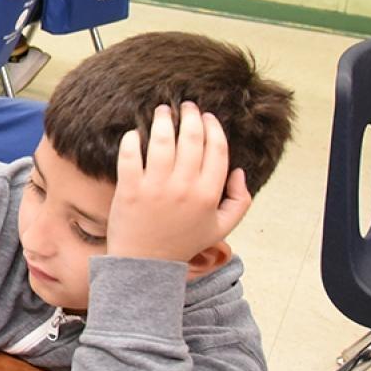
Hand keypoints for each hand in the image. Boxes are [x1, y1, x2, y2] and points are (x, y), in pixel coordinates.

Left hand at [104, 103, 251, 262]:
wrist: (146, 264)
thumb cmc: (183, 242)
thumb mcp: (222, 228)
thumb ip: (240, 201)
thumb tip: (240, 171)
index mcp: (209, 194)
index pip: (217, 149)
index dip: (213, 127)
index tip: (206, 117)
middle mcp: (184, 188)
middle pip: (192, 139)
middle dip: (190, 116)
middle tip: (185, 106)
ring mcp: (156, 188)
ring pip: (162, 141)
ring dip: (163, 120)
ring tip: (162, 111)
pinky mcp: (130, 189)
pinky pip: (130, 154)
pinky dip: (132, 139)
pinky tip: (135, 133)